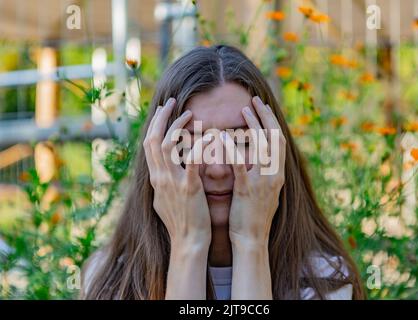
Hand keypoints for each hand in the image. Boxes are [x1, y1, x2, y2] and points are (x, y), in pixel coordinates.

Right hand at [143, 97, 211, 248]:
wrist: (188, 242)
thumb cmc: (182, 221)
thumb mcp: (164, 200)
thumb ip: (162, 182)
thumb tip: (160, 171)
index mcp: (155, 179)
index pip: (149, 145)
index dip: (155, 126)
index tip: (163, 112)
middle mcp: (159, 177)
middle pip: (152, 139)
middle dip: (160, 118)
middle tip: (170, 102)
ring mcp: (172, 182)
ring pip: (166, 145)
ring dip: (176, 126)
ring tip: (189, 113)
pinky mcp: (188, 188)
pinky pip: (191, 161)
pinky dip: (198, 146)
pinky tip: (207, 135)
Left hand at [221, 96, 285, 246]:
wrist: (252, 240)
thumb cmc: (253, 215)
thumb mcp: (264, 190)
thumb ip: (263, 172)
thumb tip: (259, 156)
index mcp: (277, 174)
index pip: (279, 141)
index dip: (272, 122)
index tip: (262, 106)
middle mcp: (274, 175)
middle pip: (275, 138)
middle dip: (266, 116)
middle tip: (254, 101)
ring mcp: (262, 182)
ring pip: (263, 146)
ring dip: (254, 125)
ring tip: (243, 110)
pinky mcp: (247, 190)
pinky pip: (241, 165)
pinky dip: (234, 149)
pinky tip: (224, 136)